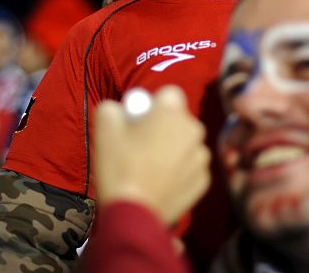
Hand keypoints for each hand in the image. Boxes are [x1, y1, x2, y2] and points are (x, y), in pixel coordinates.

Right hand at [94, 85, 210, 225]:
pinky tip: (161, 182)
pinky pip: (190, 167)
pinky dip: (179, 171)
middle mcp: (194, 130)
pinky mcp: (204, 181)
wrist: (133, 213)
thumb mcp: (104, 126)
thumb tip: (120, 109)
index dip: (153, 105)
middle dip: (165, 126)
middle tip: (142, 145)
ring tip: (150, 167)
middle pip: (180, 119)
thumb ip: (114, 108)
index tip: (140, 121)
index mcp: (173, 112)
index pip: (169, 94)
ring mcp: (202, 157)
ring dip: (173, 148)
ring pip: (187, 143)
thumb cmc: (119, 166)